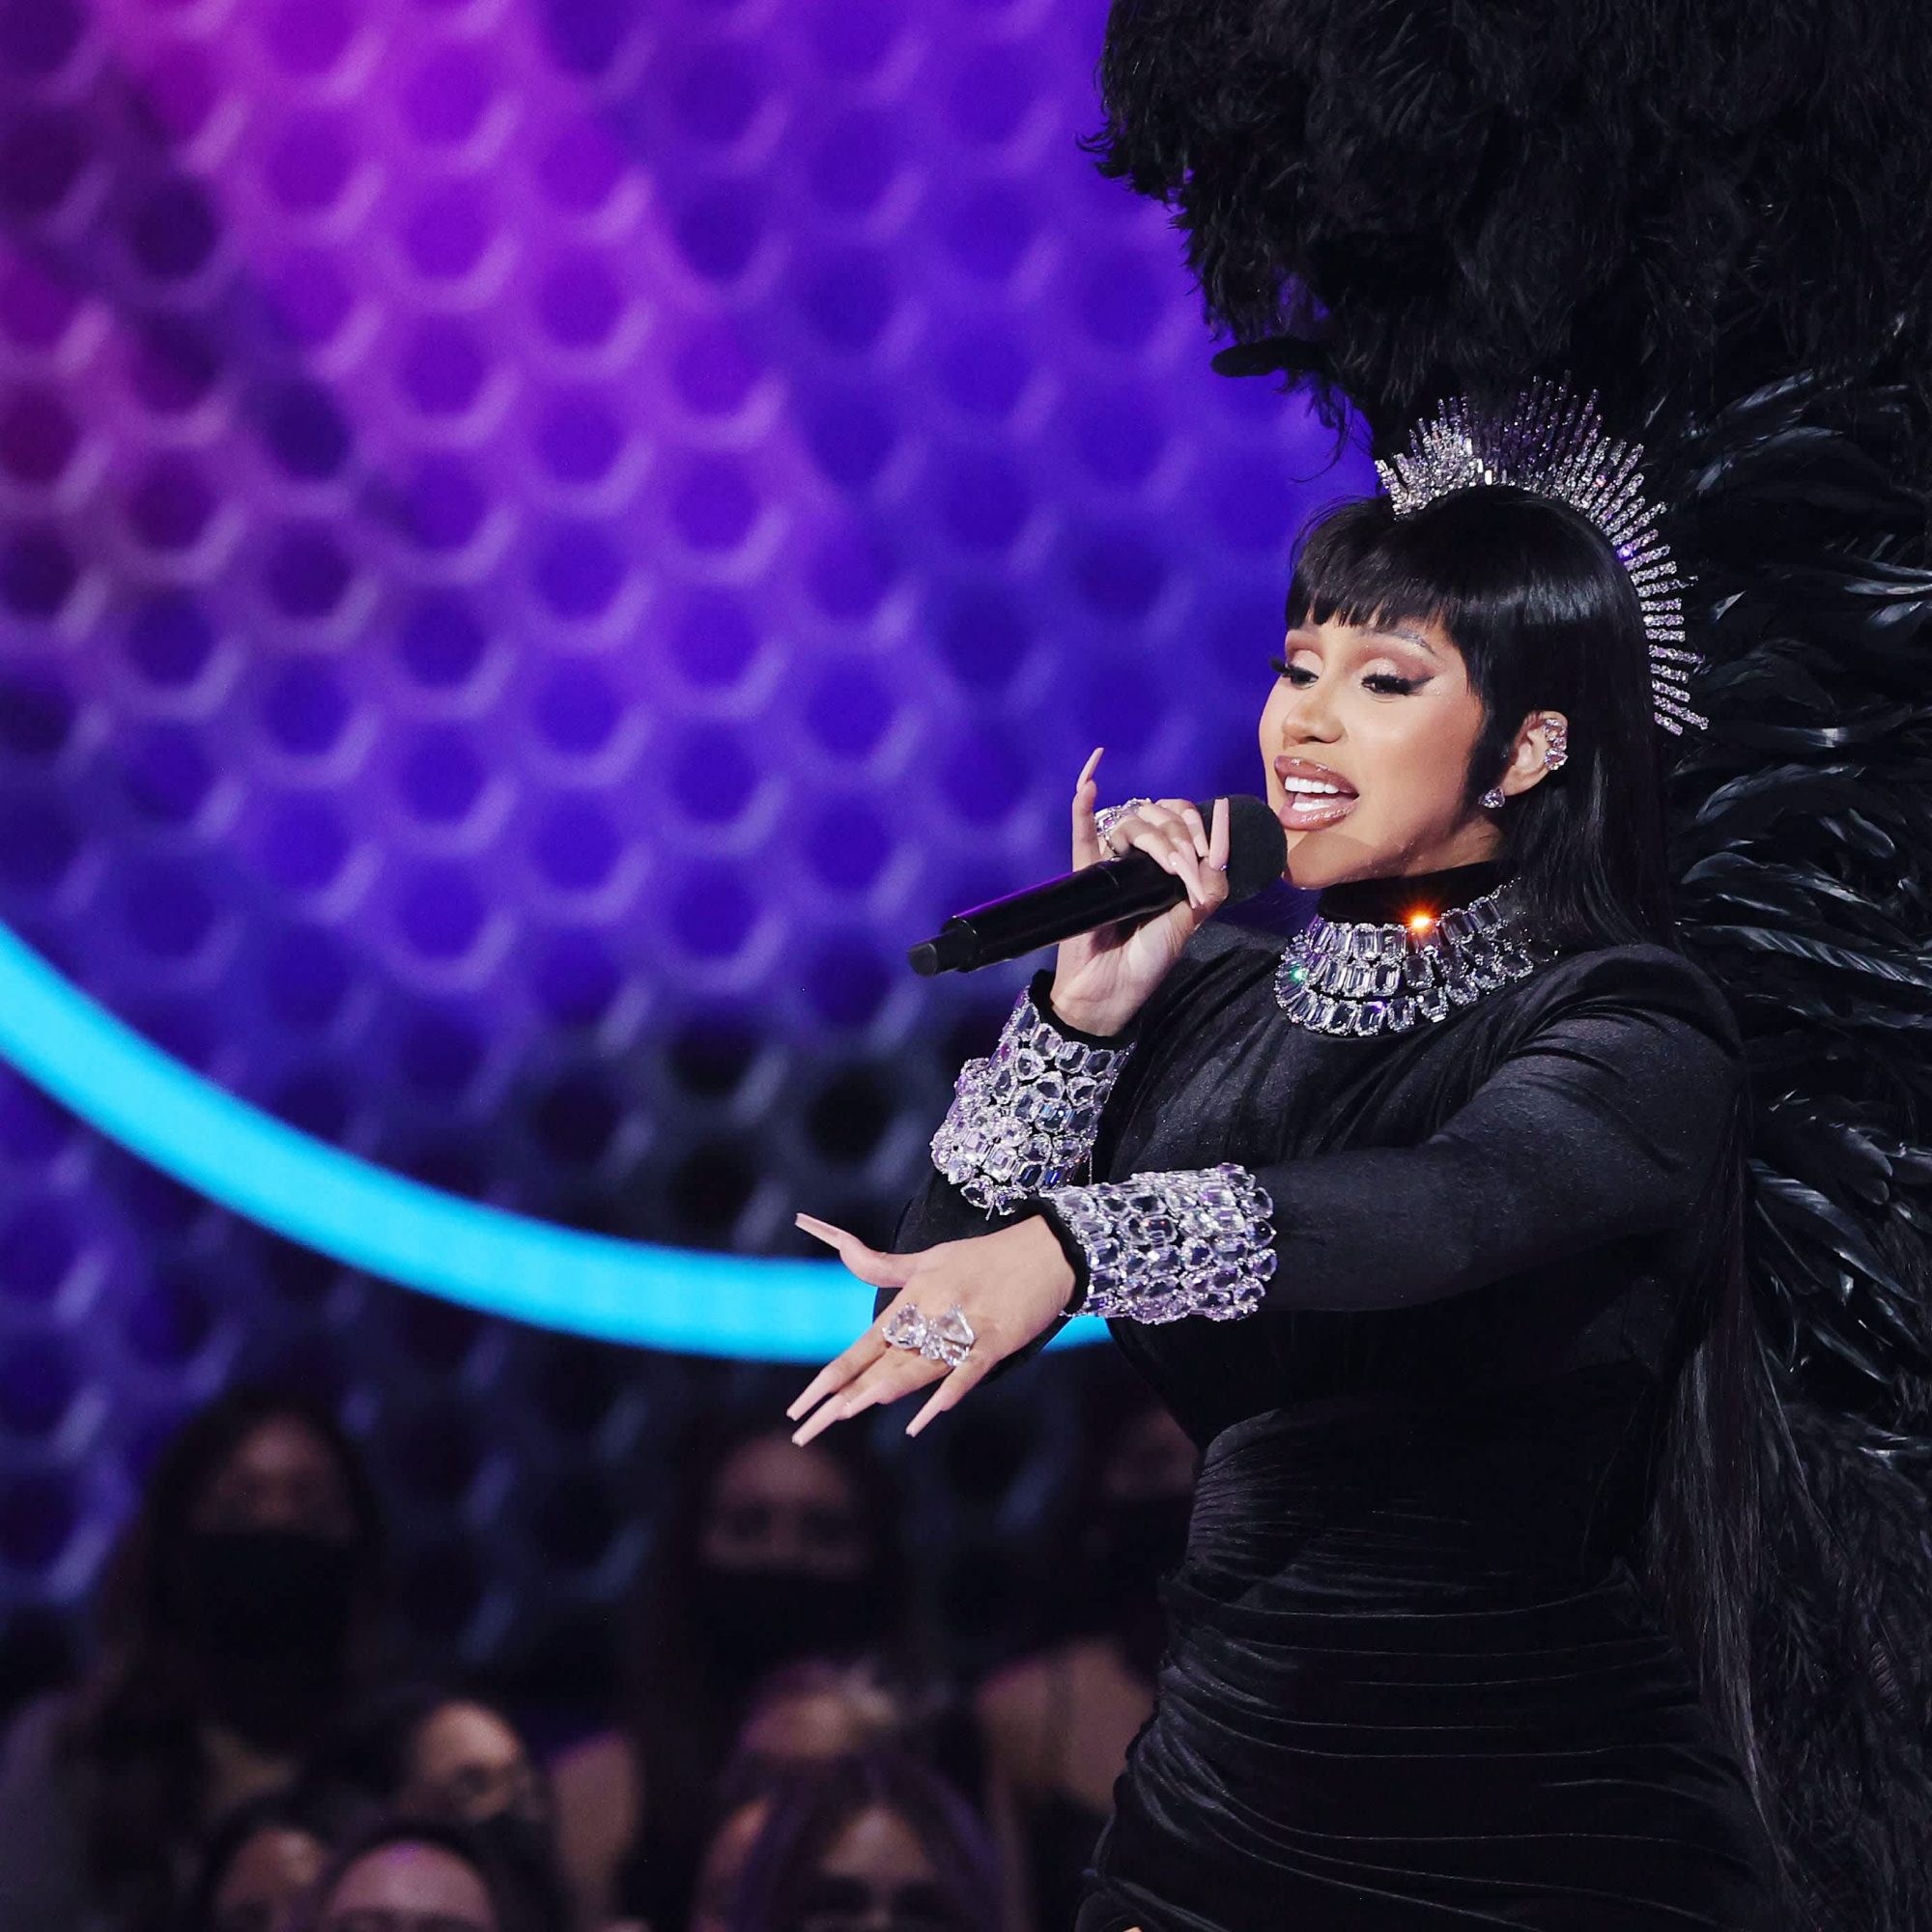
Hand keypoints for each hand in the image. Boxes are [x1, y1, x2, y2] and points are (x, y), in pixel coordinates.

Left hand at [786, 1213, 1075, 1440]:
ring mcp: (964, 1330)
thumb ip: (884, 1266)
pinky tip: (924, 1417)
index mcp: (911, 1301)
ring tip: (846, 1411)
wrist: (1045, 1250)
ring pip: (918, 1366)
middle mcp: (931, 1317)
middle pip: (880, 1365)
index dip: (829, 1379)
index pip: (861, 1348)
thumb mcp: (929, 1259)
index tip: (799, 1407)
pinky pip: (967, 1370)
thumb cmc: (984, 1256)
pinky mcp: (996, 1340)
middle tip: (805, 1430)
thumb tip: (843, 1247)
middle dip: (842, 1399)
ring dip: (883, 1388)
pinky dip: (946, 1392)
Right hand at [1053, 749, 1230, 1037]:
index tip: (1221, 811)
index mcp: (1167, 871)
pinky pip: (1082, 836)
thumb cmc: (1147, 962)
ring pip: (1133, 824)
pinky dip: (1082, 809)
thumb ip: (1207, 890)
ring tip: (1166, 865)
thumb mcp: (1188, 924)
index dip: (1204, 823)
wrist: (1111, 991)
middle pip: (1162, 820)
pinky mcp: (1085, 875)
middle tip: (1186, 873)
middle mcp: (1140, 862)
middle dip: (1183, 838)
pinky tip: (1088, 785)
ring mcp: (1112, 865)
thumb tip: (1219, 853)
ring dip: (1156, 835)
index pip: (1184, 825)